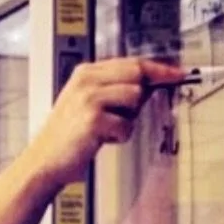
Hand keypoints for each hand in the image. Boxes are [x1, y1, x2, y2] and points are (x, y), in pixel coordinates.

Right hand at [26, 57, 185, 187]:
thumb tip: (148, 86)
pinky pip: (126, 126)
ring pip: (134, 98)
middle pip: (136, 73)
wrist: (45, 161)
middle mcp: (87, 80)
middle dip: (144, 93)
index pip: (131, 63)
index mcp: (86, 73)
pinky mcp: (93, 118)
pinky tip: (100, 141)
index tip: (178, 73)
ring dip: (127, 119)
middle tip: (134, 108)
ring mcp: (89, 97)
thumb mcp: (87, 105)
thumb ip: (115, 91)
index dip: (158, 68)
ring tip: (106, 130)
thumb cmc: (68, 138)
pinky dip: (118, 137)